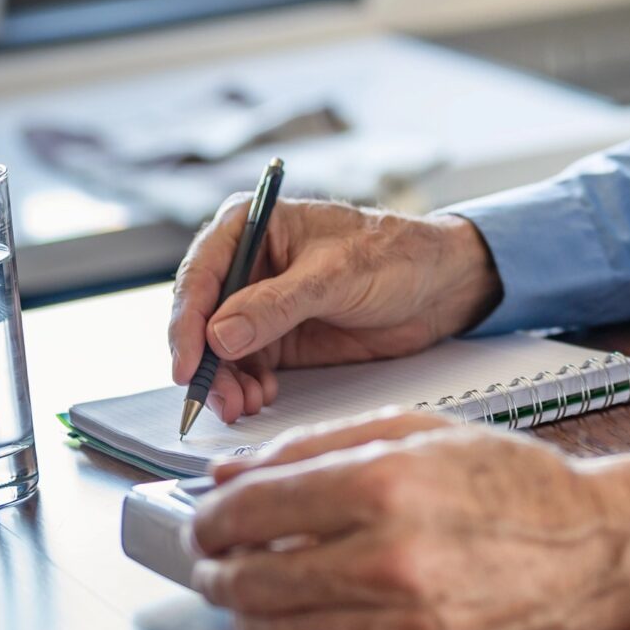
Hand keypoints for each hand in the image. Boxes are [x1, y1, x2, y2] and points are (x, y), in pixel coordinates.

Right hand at [166, 200, 501, 421]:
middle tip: (217, 398)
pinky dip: (246, 387)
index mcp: (253, 226)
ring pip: (220, 349)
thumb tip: (220, 335)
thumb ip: (276, 305)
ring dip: (225, 381)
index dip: (187, 321)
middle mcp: (248, 264)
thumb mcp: (336, 276)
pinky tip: (260, 397)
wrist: (441, 285)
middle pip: (202, 317)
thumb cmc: (396, 255)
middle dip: (206, 362)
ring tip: (244, 404)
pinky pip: (246, 367)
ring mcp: (261, 304)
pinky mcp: (279, 337)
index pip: (201, 274)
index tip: (188, 363)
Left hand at [188, 412, 629, 629]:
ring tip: (253, 591)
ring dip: (247, 615)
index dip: (210, 517)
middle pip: (250, 580)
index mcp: (387, 486)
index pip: (251, 510)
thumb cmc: (514, 485)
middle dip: (217, 568)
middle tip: (216, 558)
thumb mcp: (419, 431)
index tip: (205, 518)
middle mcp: (393, 561)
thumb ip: (316, 444)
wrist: (598, 552)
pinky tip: (295, 628)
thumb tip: (230, 473)